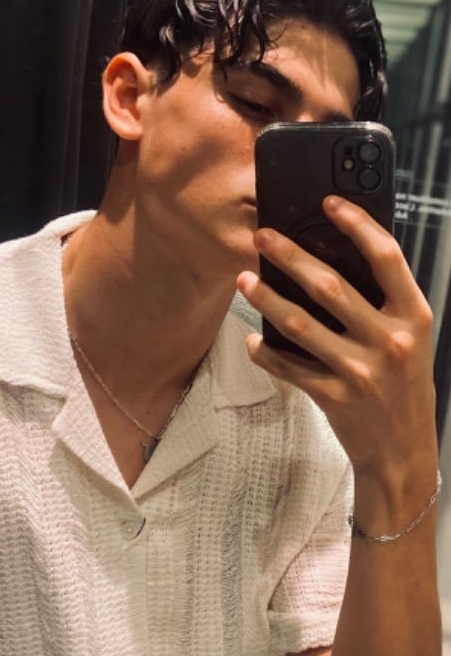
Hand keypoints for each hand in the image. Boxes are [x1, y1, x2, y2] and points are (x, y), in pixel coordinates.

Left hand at [236, 196, 436, 488]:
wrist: (402, 452)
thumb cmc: (404, 389)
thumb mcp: (410, 340)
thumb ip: (384, 305)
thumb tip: (339, 260)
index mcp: (413, 316)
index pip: (386, 257)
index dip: (356, 224)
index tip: (328, 203)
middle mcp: (389, 341)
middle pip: (330, 286)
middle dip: (290, 256)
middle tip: (262, 237)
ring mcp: (360, 371)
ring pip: (299, 324)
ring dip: (265, 298)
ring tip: (243, 280)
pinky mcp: (333, 397)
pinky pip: (288, 367)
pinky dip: (265, 352)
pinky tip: (251, 339)